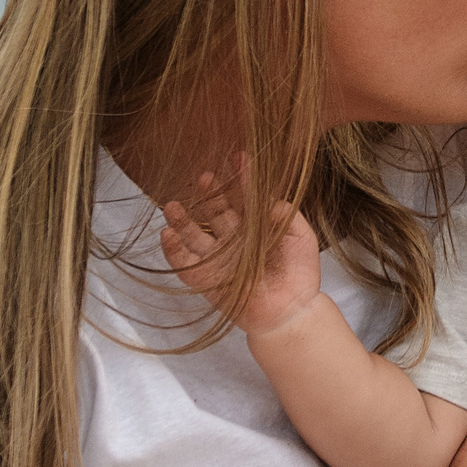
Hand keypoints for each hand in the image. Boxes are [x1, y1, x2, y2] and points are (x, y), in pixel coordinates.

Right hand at [159, 170, 322, 335]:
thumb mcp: (300, 235)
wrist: (290, 310)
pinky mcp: (205, 279)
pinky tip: (167, 233)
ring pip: (194, 235)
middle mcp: (234, 241)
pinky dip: (172, 248)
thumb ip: (286, 213)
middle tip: (205, 177)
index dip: (241, 179)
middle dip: (209, 195)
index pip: (244, 199)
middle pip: (216, 212)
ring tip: (172, 204)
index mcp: (255, 229)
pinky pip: (183, 262)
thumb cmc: (300, 274)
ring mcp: (218, 260)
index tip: (238, 157)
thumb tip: (269, 198)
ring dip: (182, 219)